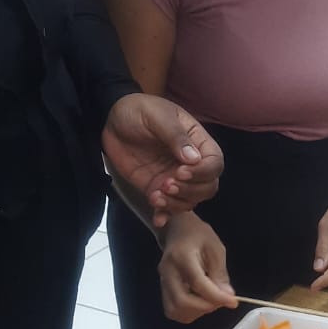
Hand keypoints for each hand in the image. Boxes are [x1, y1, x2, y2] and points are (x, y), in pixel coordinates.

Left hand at [102, 95, 223, 229]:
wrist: (113, 120)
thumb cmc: (139, 110)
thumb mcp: (157, 116)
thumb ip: (175, 136)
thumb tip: (194, 159)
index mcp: (197, 142)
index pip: (214, 163)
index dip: (203, 172)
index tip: (181, 171)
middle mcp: (191, 163)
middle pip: (208, 187)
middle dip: (190, 191)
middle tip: (167, 184)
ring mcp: (174, 178)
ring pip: (190, 201)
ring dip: (176, 204)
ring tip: (156, 195)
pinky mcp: (157, 188)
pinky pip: (168, 207)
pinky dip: (165, 215)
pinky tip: (157, 217)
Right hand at [158, 214, 236, 323]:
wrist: (177, 231)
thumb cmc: (198, 236)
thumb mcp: (215, 248)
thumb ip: (220, 273)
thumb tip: (227, 296)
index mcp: (181, 256)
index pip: (197, 283)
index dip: (216, 296)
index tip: (233, 302)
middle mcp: (168, 272)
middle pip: (182, 301)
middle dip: (205, 307)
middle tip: (221, 300)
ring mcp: (162, 282)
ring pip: (175, 310)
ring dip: (196, 311)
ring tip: (210, 299)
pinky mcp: (163, 289)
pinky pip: (173, 310)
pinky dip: (188, 312)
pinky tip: (200, 301)